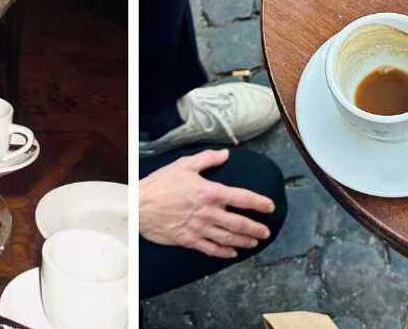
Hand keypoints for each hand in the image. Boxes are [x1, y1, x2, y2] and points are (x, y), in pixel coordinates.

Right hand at [139, 149, 275, 258]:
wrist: (138, 206)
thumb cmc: (160, 184)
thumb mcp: (184, 165)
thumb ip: (207, 159)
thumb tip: (225, 154)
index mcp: (210, 192)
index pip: (242, 198)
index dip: (259, 203)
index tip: (269, 206)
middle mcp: (208, 212)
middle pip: (240, 223)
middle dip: (256, 228)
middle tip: (266, 232)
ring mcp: (199, 228)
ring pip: (228, 238)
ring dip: (244, 241)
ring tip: (254, 243)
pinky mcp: (189, 239)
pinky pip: (211, 249)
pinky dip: (224, 252)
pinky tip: (232, 253)